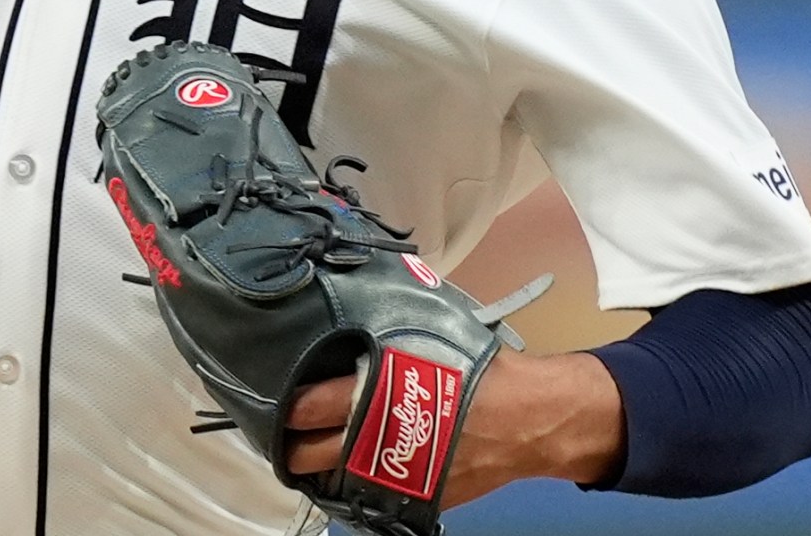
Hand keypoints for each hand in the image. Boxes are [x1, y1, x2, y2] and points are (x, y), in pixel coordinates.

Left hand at [283, 347, 625, 508]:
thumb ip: (386, 332)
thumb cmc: (480, 369)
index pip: (307, 407)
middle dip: (292, 445)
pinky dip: (356, 482)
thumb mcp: (430, 335)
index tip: (282, 397)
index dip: (288, 404)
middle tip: (289, 432)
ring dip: (320, 467)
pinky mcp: (415, 498)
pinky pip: (369, 496)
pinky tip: (353, 467)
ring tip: (314, 450)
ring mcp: (395, 476)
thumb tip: (353, 312)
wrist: (528, 418)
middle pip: (309, 454)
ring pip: (334, 482)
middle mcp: (378, 440)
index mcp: (376, 395)